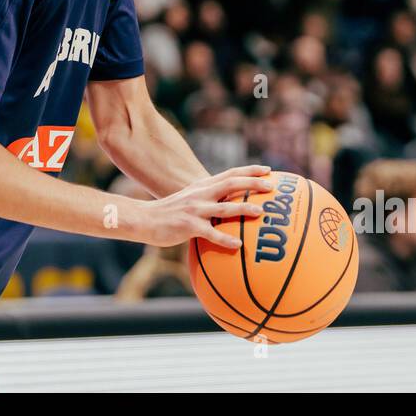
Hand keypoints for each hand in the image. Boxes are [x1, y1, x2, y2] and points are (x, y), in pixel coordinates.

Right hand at [132, 165, 272, 249]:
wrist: (144, 219)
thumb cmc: (169, 213)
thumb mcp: (189, 199)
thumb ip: (207, 200)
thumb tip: (229, 207)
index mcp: (202, 186)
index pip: (230, 173)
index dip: (249, 170)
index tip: (268, 170)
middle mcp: (200, 194)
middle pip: (231, 183)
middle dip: (252, 183)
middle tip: (271, 186)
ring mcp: (195, 209)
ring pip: (224, 208)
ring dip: (243, 209)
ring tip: (260, 212)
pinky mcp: (188, 226)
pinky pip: (210, 233)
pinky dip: (225, 238)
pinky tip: (238, 245)